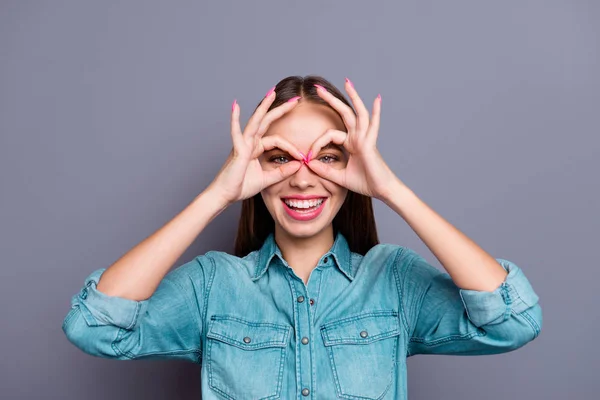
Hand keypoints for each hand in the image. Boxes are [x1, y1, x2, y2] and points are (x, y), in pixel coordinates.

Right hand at [207, 91, 303, 205]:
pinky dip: (235, 119)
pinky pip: (236, 133)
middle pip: (267, 121)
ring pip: (256, 121)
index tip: (303, 158)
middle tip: (296, 99)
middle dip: (281, 109)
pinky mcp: (237, 150)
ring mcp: (242, 144)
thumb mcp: (267, 179)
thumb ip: (282, 172)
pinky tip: (235, 106)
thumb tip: (298, 165)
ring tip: (272, 92)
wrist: (225, 195)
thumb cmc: (241, 186)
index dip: (291, 148)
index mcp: (256, 148)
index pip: (278, 141)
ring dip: (264, 106)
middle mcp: (250, 142)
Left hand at [305, 79, 399, 199]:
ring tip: (347, 82)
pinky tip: (377, 98)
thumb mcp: (339, 177)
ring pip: (358, 113)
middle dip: (330, 100)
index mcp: (351, 143)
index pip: (329, 135)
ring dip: (353, 96)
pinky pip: (373, 125)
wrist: (381, 190)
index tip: (308, 157)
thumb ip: (325, 170)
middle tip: (317, 87)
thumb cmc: (365, 183)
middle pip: (343, 113)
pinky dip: (376, 112)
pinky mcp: (370, 144)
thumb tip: (309, 164)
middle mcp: (358, 137)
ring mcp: (365, 138)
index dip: (317, 144)